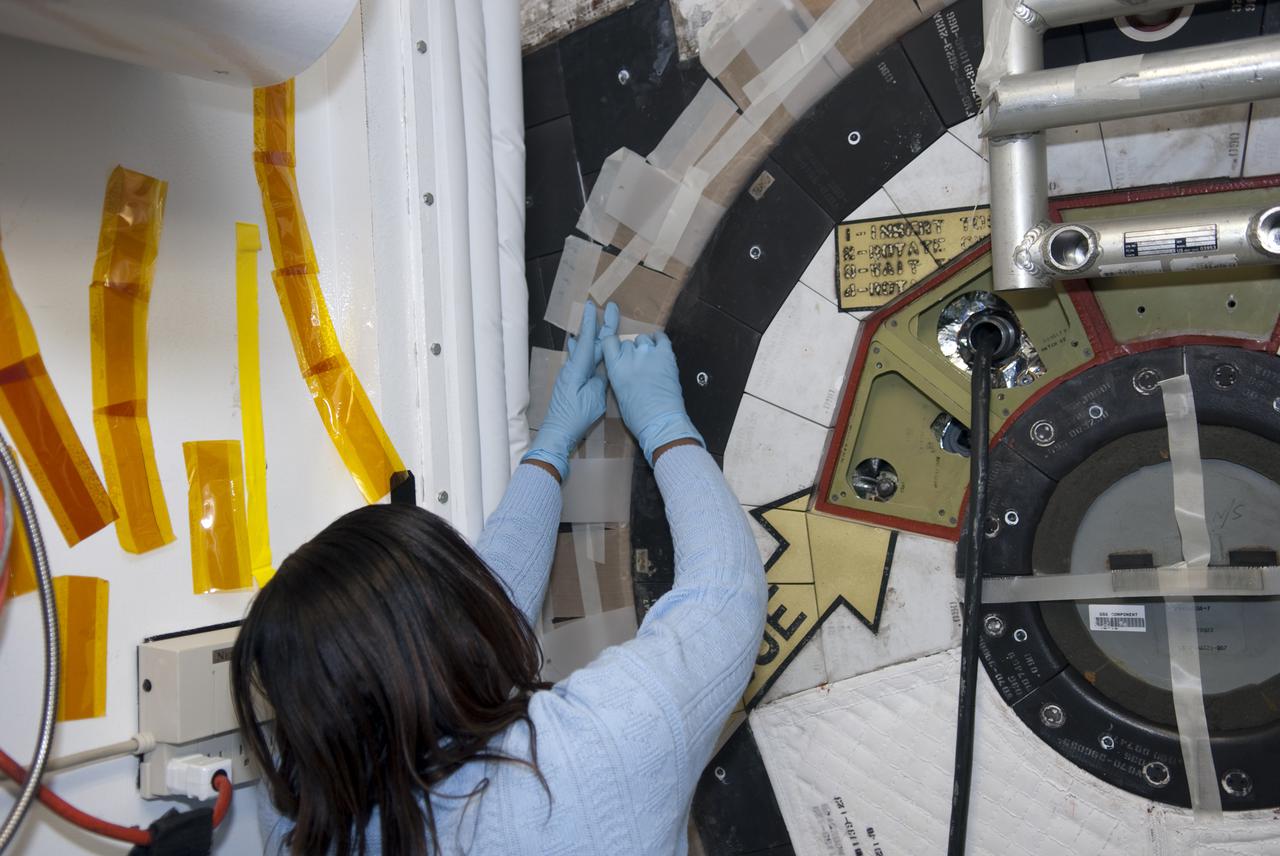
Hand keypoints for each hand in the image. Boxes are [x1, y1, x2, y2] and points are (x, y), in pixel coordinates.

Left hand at [523, 301, 617, 478]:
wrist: (558, 432)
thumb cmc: (577, 416)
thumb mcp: (595, 398)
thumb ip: (601, 380)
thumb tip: (603, 369)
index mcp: (578, 368)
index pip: (588, 340)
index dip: (592, 323)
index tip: (592, 305)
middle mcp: (573, 368)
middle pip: (590, 344)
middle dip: (599, 327)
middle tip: (610, 309)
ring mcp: (570, 375)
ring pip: (584, 351)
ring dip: (590, 336)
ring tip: (592, 321)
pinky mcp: (571, 382)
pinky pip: (580, 360)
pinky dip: (582, 349)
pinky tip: (576, 342)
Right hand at [602, 331, 703, 465]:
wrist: (660, 421)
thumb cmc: (637, 415)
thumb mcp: (618, 393)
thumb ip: (619, 375)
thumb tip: (624, 368)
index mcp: (615, 367)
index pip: (609, 342)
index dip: (614, 346)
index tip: (618, 352)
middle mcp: (630, 356)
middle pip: (627, 343)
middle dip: (631, 351)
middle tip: (637, 365)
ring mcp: (649, 353)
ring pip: (643, 338)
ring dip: (645, 346)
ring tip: (650, 359)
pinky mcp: (666, 355)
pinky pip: (662, 337)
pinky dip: (659, 339)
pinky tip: (659, 346)